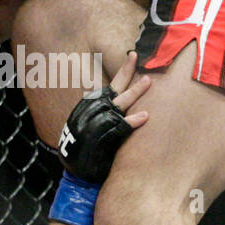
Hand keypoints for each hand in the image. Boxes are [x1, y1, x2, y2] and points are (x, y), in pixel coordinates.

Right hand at [57, 52, 149, 182]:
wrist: (76, 168)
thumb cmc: (87, 147)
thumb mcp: (93, 124)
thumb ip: (105, 112)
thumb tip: (119, 102)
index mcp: (92, 105)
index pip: (110, 85)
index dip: (123, 72)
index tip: (132, 57)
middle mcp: (94, 110)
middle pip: (114, 87)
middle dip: (126, 71)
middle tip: (136, 56)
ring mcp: (98, 122)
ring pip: (119, 103)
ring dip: (134, 92)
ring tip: (148, 80)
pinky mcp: (103, 137)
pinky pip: (121, 126)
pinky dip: (132, 121)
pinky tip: (145, 116)